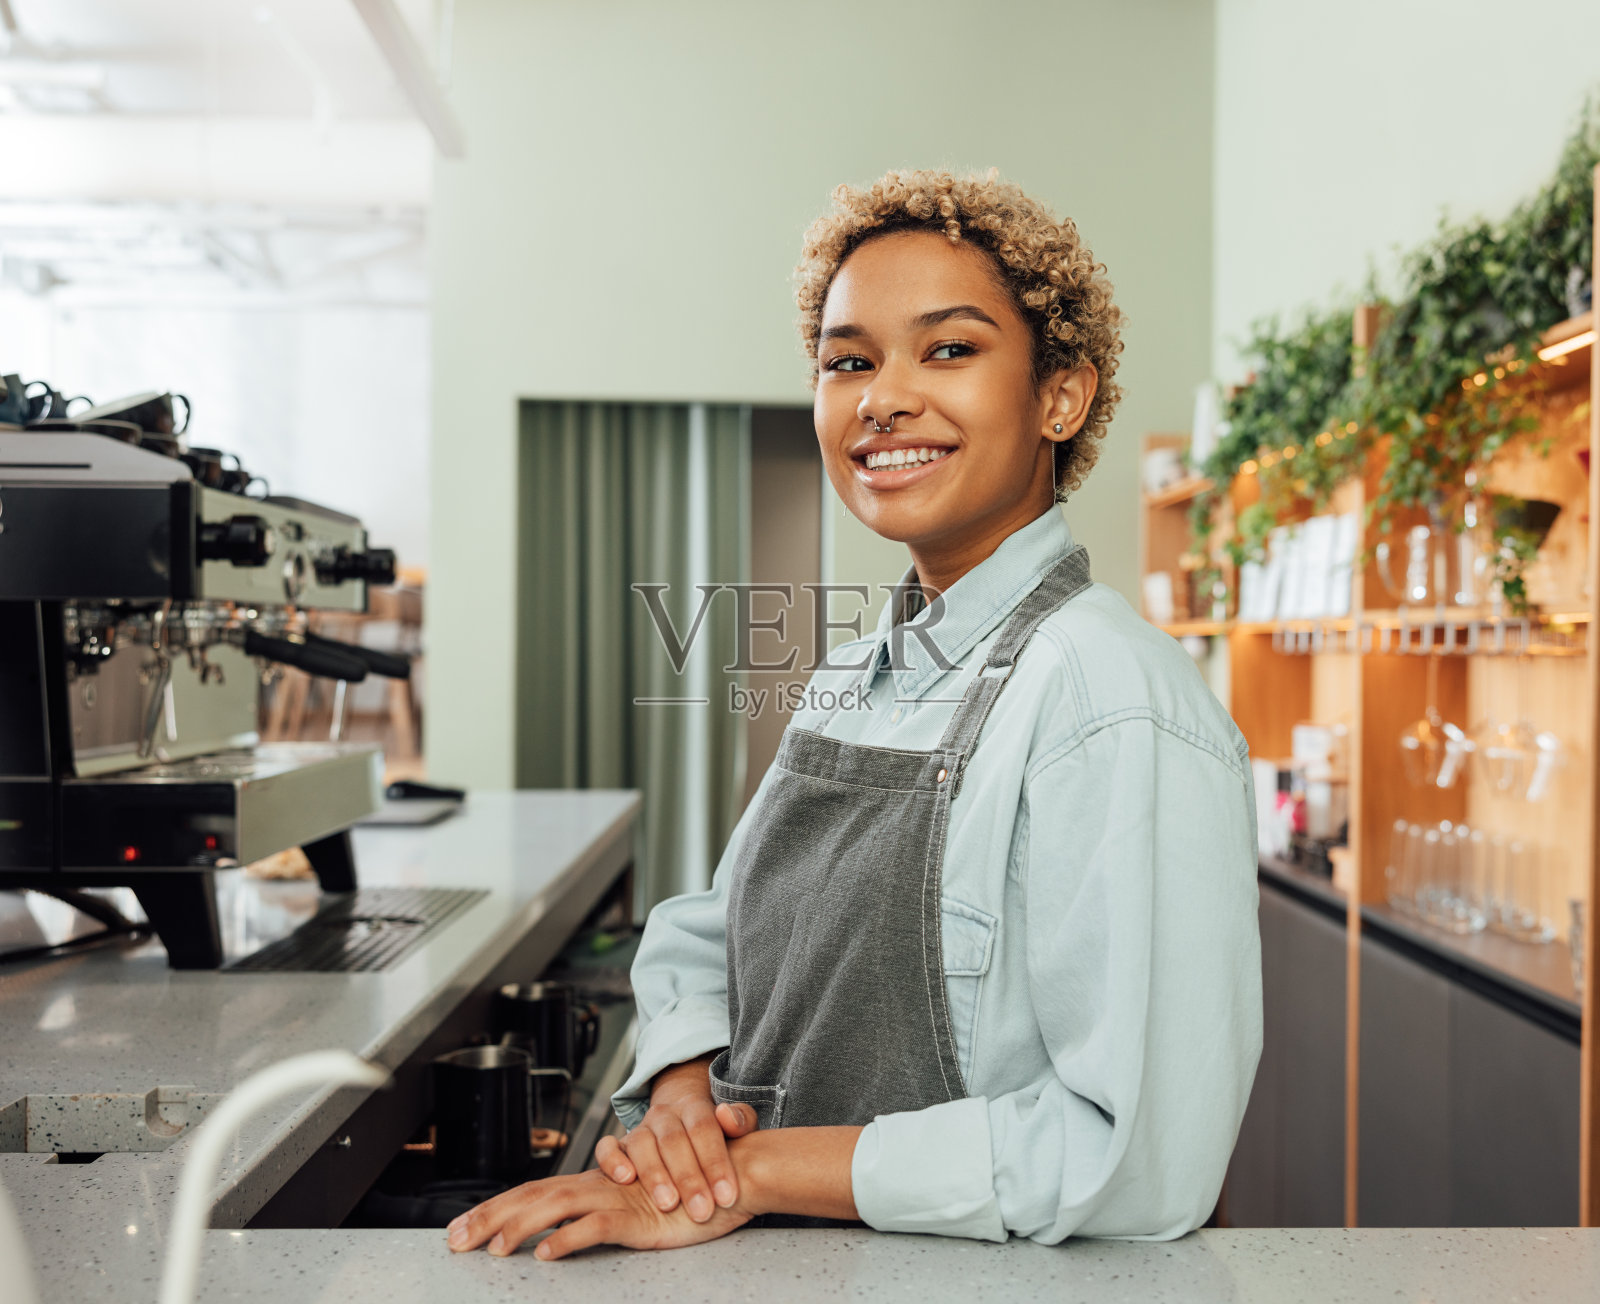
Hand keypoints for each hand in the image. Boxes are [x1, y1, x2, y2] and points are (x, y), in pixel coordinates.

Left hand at [445, 1166, 751, 1259]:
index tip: (459, 1230)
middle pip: (531, 1196)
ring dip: (521, 1226)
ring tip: (493, 1249)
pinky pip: (596, 1226)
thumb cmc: (683, 1195)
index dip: (493, 1209)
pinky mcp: (636, 1217)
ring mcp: (615, 1199)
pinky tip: (548, 1254)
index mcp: (590, 1185)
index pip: (531, 1193)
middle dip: (488, 1217)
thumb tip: (554, 1238)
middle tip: (453, 1240)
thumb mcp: (629, 1208)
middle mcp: (596, 1186)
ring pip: (555, 1207)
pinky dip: (569, 1239)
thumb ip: (596, 1215)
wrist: (727, 1176)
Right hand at [593, 1053, 757, 1222]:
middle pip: (673, 1140)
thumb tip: (727, 1116)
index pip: (704, 1129)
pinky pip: (607, 1147)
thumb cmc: (711, 1135)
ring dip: (655, 1175)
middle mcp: (664, 1115)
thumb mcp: (735, 1128)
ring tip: (669, 1204)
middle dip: (689, 1178)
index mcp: (694, 1107)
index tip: (728, 1196)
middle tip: (702, 1211)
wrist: (680, 1118)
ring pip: (641, 1144)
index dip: (716, 1163)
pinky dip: (613, 1161)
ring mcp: (640, 1129)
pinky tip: (625, 1179)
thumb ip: (741, 1121)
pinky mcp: (619, 1145)